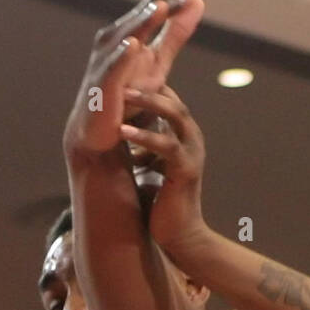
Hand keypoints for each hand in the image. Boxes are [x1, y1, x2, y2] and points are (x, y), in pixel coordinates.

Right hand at [62, 0, 205, 157]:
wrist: (102, 131)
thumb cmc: (130, 93)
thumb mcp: (158, 61)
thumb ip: (176, 33)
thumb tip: (198, 1)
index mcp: (131, 31)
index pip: (156, 5)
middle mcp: (116, 39)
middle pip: (143, 14)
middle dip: (166, 1)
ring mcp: (107, 60)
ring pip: (126, 35)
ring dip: (143, 21)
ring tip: (161, 7)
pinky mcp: (101, 84)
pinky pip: (112, 67)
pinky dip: (121, 55)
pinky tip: (132, 44)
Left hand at [119, 85, 208, 255]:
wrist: (179, 236)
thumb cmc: (161, 201)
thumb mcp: (150, 164)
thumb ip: (142, 145)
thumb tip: (118, 129)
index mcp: (181, 134)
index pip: (165, 97)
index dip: (143, 84)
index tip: (117, 73)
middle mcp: (190, 137)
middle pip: (172, 98)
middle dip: (147, 84)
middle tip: (121, 73)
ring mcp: (192, 151)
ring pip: (174, 114)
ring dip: (148, 102)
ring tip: (122, 94)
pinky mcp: (186, 169)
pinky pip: (166, 146)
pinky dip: (144, 136)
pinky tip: (122, 131)